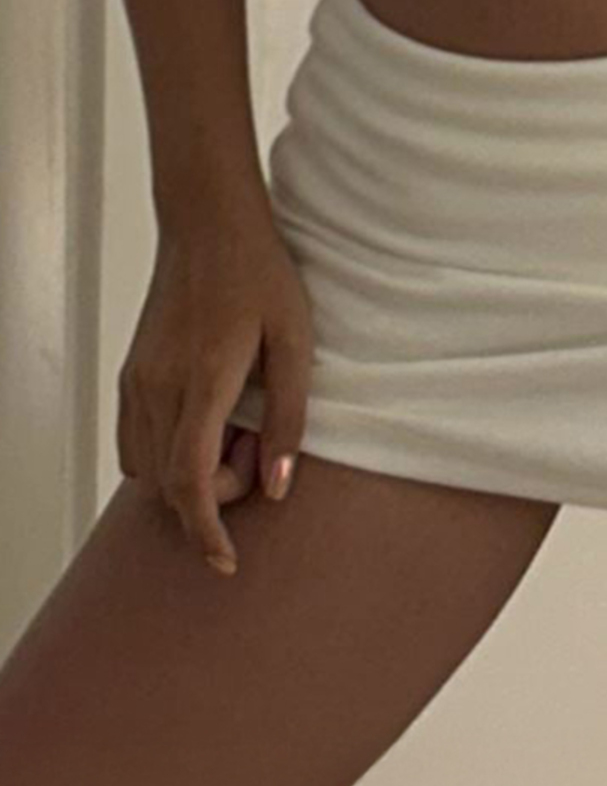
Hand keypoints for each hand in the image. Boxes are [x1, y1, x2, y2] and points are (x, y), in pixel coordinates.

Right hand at [117, 213, 313, 576]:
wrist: (209, 223)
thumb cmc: (260, 274)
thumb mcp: (296, 342)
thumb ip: (289, 418)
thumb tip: (277, 486)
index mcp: (203, 382)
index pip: (191, 483)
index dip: (207, 532)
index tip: (225, 562)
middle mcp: (158, 388)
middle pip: (169, 486)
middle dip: (212, 496)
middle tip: (257, 449)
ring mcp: (137, 381)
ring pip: (145, 469)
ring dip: (188, 476)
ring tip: (236, 429)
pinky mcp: (131, 373)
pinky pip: (135, 440)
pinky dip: (166, 455)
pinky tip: (208, 422)